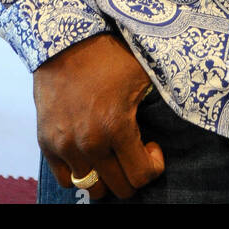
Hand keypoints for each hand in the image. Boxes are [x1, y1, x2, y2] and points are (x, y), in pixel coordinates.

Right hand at [33, 32, 164, 199]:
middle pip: (119, 187)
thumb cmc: (107, 54)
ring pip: (91, 187)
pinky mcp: (46, 143)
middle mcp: (89, 142)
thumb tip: (182, 113)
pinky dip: (80, 173)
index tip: (151, 147)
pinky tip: (89, 153)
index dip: (153, 166)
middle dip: (132, 174)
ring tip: (110, 153)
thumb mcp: (142, 74)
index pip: (141, 176)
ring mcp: (65, 145)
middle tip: (133, 151)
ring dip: (106, 176)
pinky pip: (66, 179)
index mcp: (115, 125)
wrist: (64, 40)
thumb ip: (157, 102)